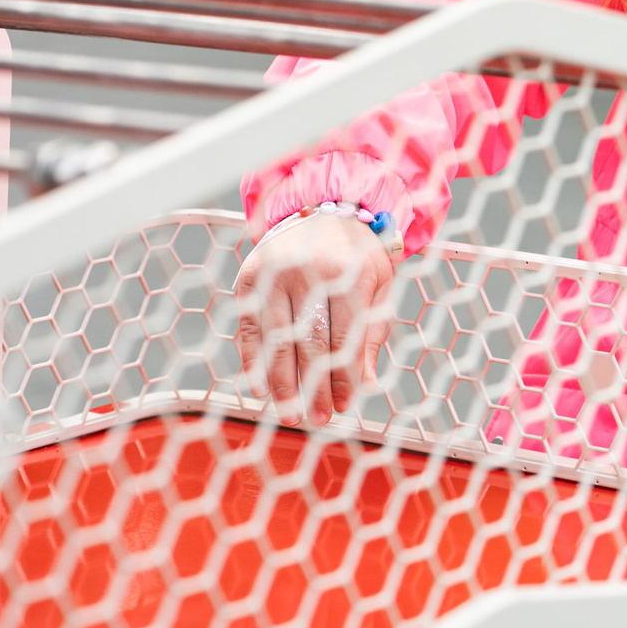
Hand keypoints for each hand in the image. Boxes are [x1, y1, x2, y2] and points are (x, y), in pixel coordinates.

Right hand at [234, 211, 394, 425]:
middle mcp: (306, 273)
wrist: (322, 209)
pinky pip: (249, 328)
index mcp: (346, 274)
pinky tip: (260, 388)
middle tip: (316, 418)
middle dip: (313, 387)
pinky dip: (253, 360)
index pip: (344, 338)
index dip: (343, 377)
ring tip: (289, 414)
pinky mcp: (249, 280)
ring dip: (281, 383)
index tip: (343, 406)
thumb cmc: (356, 256)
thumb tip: (367, 384)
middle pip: (308, 343)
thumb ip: (371, 334)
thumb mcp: (377, 286)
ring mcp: (273, 275)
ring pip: (275, 340)